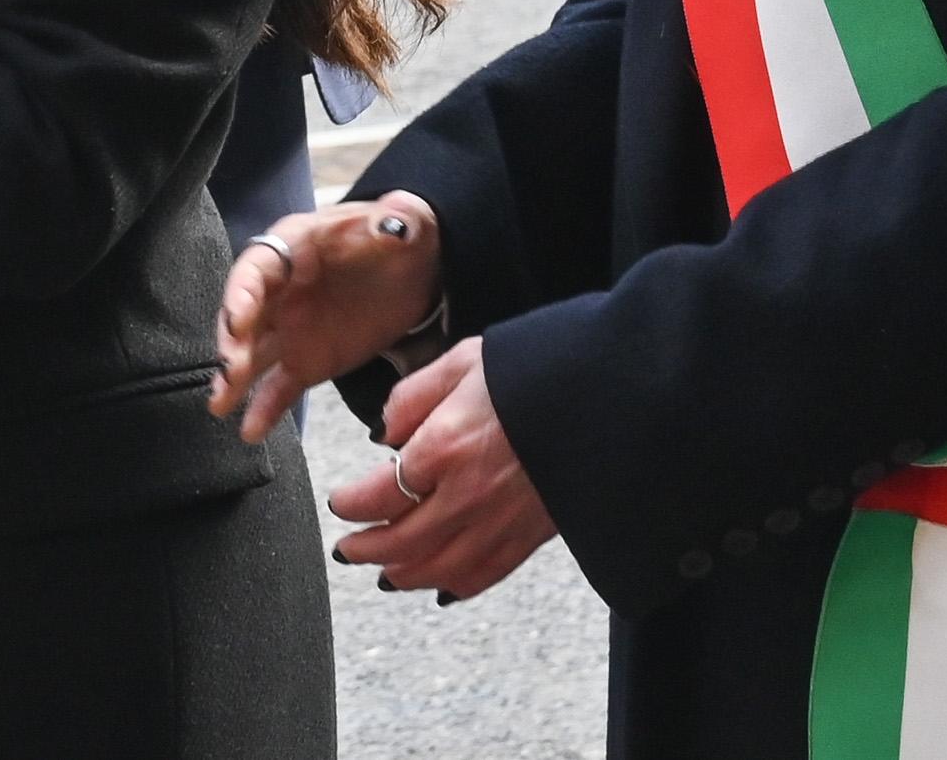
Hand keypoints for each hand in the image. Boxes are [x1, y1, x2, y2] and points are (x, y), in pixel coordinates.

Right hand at [210, 192, 443, 442]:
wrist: (417, 270)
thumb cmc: (399, 237)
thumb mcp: (400, 222)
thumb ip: (393, 222)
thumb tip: (391, 223)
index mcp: (294, 248)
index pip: (257, 269)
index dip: (242, 293)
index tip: (236, 320)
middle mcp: (280, 291)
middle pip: (244, 315)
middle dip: (231, 343)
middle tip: (230, 370)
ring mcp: (290, 330)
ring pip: (252, 355)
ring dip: (233, 378)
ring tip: (219, 406)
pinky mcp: (307, 362)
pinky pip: (280, 387)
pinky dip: (264, 409)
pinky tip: (250, 432)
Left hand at [326, 337, 557, 597]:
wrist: (606, 397)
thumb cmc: (533, 372)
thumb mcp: (462, 360)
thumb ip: (412, 397)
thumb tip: (383, 435)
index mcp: (444, 447)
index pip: (378, 495)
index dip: (351, 505)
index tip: (340, 503)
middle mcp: (467, 495)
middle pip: (401, 542)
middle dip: (366, 549)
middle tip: (347, 548)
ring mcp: (501, 523)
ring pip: (439, 569)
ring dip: (403, 575)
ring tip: (383, 571)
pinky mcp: (531, 537)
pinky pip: (485, 575)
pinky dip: (455, 585)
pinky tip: (440, 585)